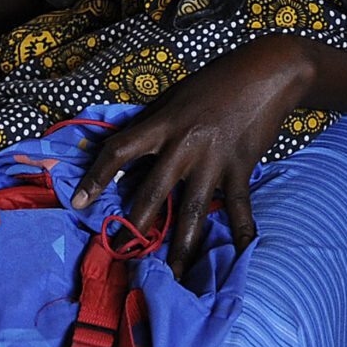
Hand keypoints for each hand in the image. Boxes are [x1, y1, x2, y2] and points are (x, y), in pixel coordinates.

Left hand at [71, 36, 311, 273]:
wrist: (267, 70)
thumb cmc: (215, 81)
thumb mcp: (175, 95)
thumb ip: (152, 123)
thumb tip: (124, 148)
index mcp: (163, 124)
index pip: (119, 151)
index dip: (96, 177)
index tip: (79, 203)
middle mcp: (184, 145)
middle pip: (152, 194)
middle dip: (135, 227)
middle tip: (121, 254)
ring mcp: (214, 160)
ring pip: (192, 211)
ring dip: (181, 247)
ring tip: (172, 275)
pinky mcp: (241, 167)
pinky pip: (239, 206)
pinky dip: (241, 232)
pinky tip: (241, 255)